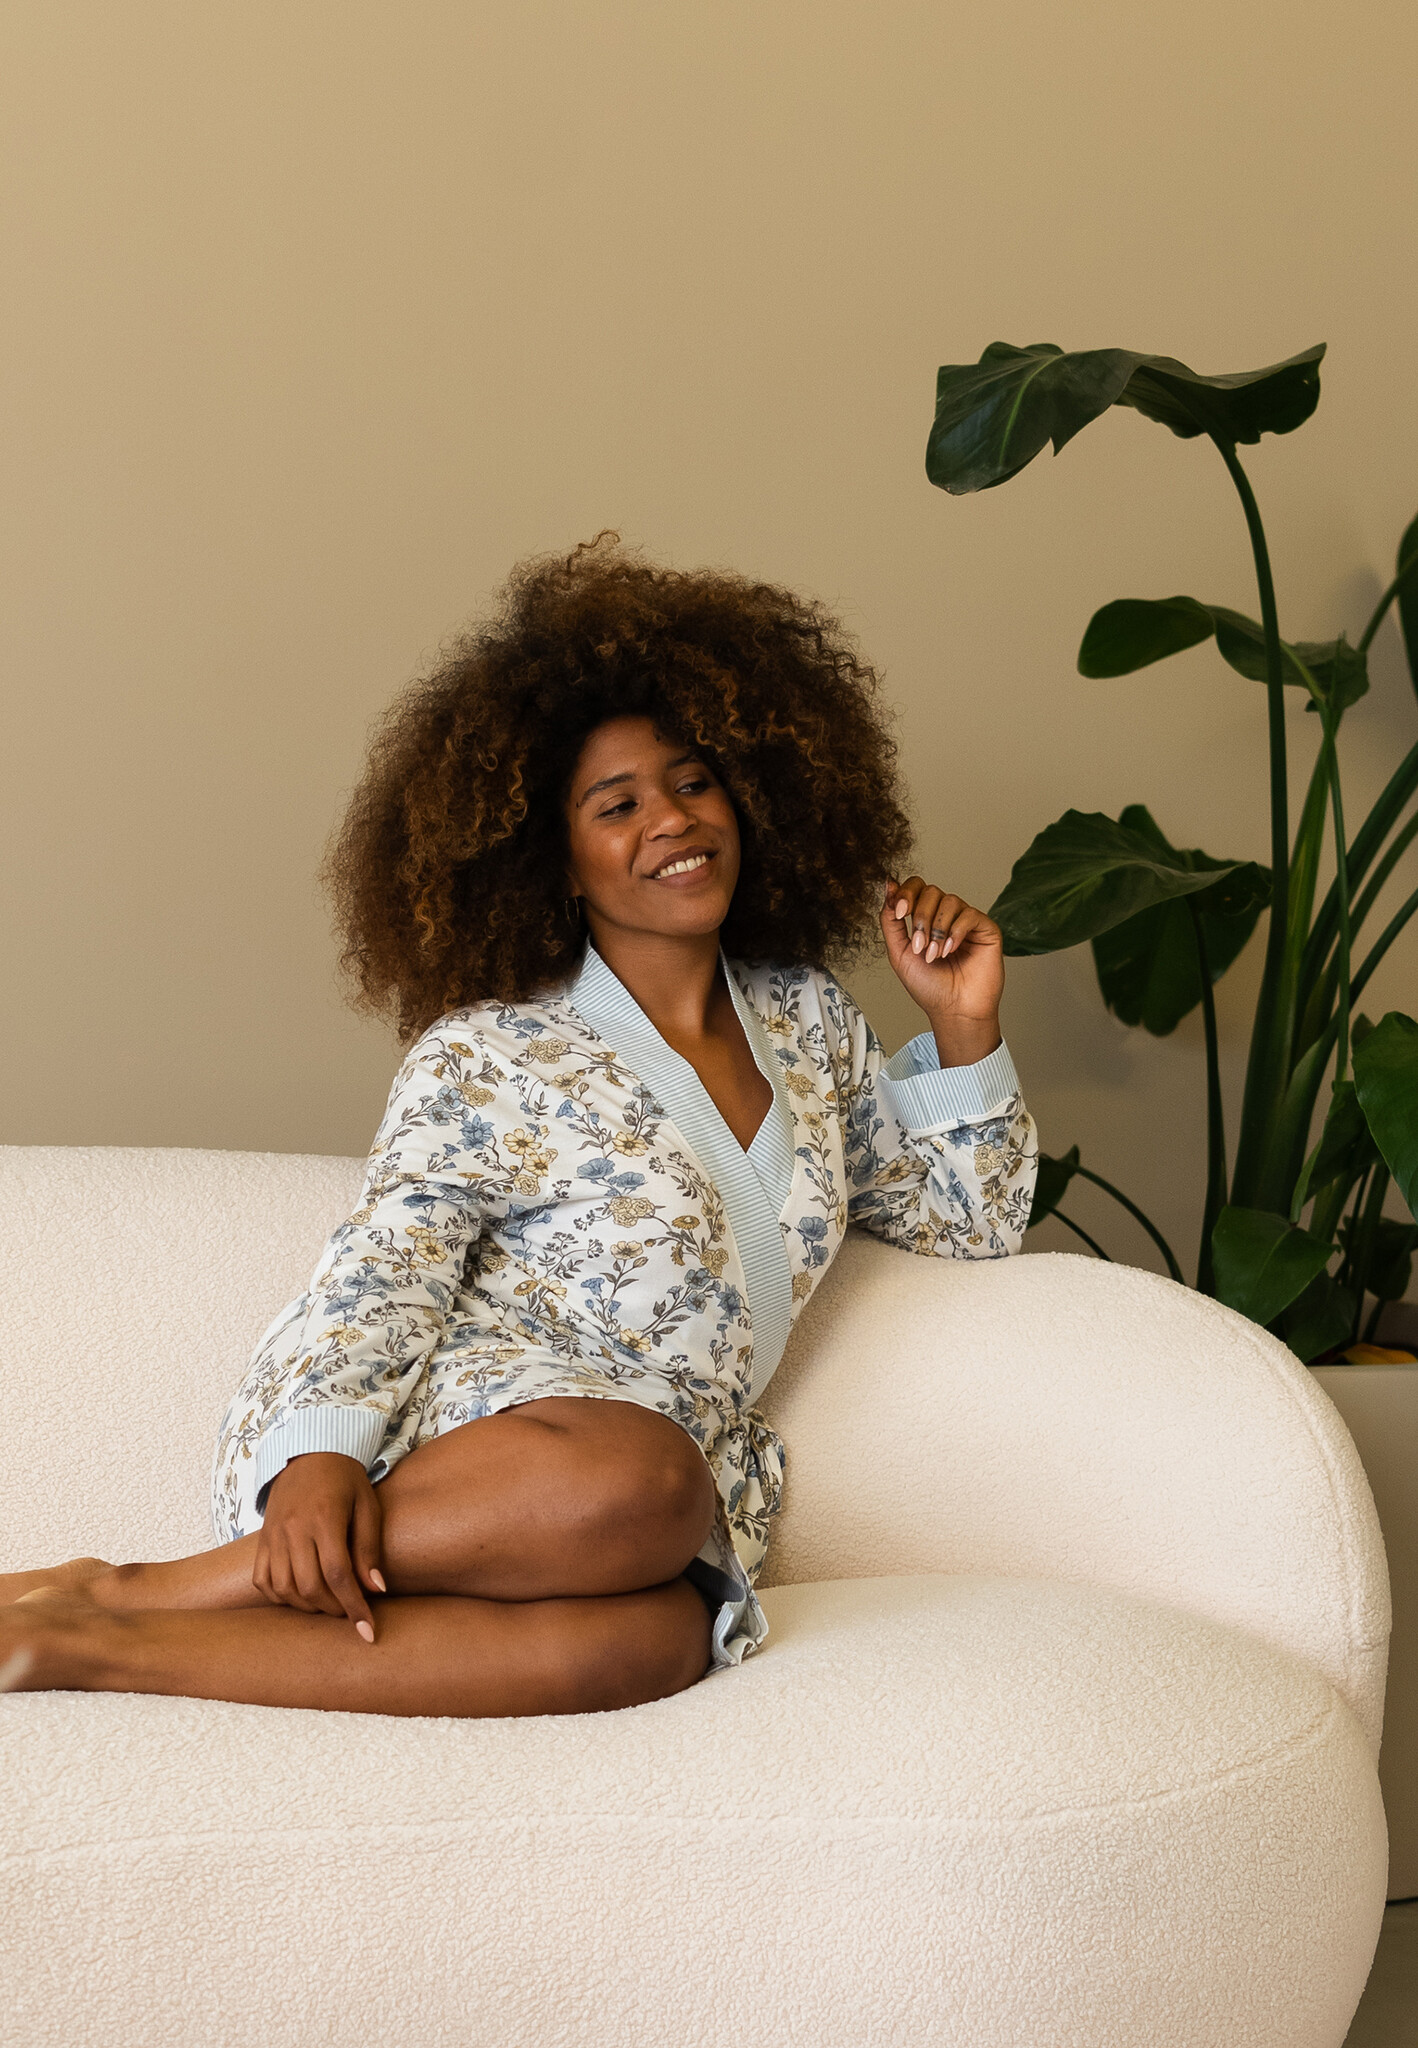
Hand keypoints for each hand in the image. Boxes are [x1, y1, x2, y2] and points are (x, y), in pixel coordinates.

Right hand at [252, 1452, 385, 1641]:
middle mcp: (293, 1528)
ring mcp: (273, 1535)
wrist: (308, 1453)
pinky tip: (300, 1596)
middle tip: (350, 1613)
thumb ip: (368, 1548)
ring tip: (329, 1605)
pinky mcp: (261, 1541)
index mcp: (324, 1517)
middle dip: (334, 1609)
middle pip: (310, 1586)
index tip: (368, 1631)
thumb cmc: (344, 1480)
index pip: (338, 1573)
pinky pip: (263, 1580)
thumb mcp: (367, 1505)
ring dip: (307, 1607)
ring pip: (283, 1588)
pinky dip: (280, 1597)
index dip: (354, 1606)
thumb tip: (376, 1590)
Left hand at [881, 875, 1004, 1064]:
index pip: (917, 887)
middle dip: (920, 917)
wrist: (953, 1010)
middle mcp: (947, 916)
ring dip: (937, 929)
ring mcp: (967, 921)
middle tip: (919, 946)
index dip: (906, 893)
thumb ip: (890, 920)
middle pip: (931, 891)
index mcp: (926, 918)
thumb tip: (888, 885)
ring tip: (934, 955)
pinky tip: (951, 951)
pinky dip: (955, 932)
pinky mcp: (986, 929)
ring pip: (950, 900)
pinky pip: (970, 914)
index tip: (899, 911)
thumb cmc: (929, 987)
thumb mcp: (898, 952)